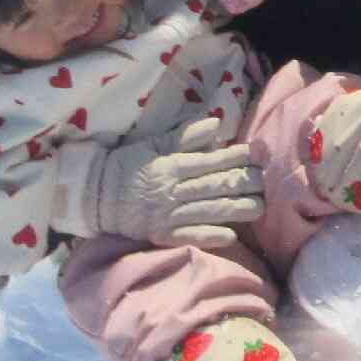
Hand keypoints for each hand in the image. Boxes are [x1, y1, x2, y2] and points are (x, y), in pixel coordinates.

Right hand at [63, 116, 266, 247]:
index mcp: (170, 165)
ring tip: (259, 207)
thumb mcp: (153, 144)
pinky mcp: (161, 235)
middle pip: (213, 187)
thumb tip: (216, 124)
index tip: (258, 155)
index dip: (235, 158)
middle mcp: (171, 191)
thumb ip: (185, 136)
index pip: (209, 161)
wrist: (94, 196)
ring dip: (236, 210)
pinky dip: (210, 236)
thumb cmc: (128, 165)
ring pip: (207, 211)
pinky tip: (231, 236)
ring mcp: (167, 215)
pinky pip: (189, 236)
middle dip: (243, 183)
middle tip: (266, 182)